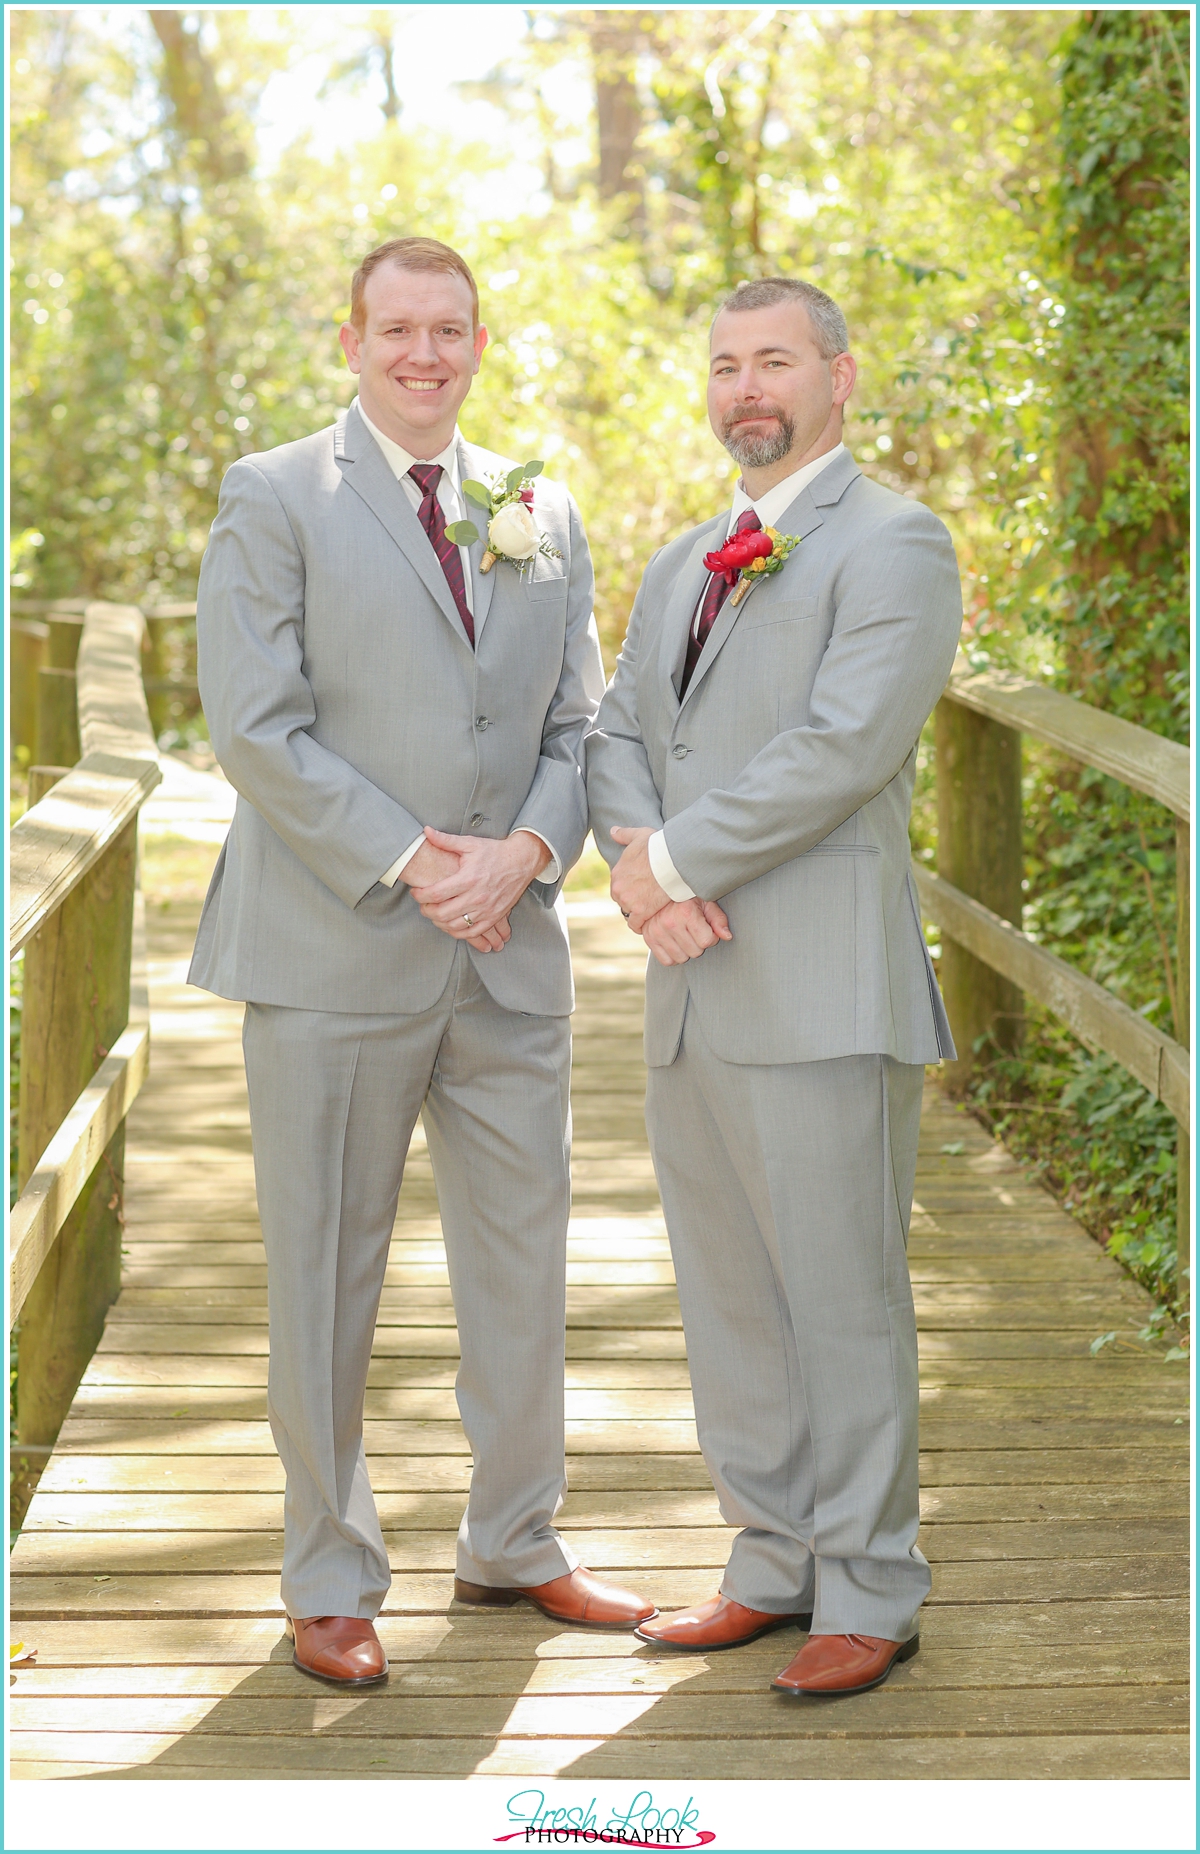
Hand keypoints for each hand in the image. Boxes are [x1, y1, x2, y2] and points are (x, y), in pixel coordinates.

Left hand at [409, 825, 549, 945]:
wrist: (522, 861)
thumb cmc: (494, 852)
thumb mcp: (470, 843)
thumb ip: (445, 840)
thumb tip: (426, 831)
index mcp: (468, 878)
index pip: (435, 894)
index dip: (420, 896)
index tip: (415, 893)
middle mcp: (477, 897)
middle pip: (442, 914)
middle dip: (427, 911)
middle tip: (423, 905)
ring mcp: (486, 909)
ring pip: (455, 926)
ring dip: (439, 923)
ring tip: (435, 915)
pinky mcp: (494, 917)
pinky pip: (472, 933)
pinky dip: (458, 933)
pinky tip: (451, 925)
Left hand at [610, 826, 670, 931]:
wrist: (672, 860)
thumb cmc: (657, 846)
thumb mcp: (639, 835)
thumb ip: (624, 834)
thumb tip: (613, 831)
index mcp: (617, 873)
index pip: (619, 885)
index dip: (629, 888)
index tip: (639, 890)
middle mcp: (618, 888)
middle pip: (622, 900)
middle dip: (632, 901)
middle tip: (645, 902)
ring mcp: (628, 901)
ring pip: (629, 912)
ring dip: (637, 913)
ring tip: (648, 914)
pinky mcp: (641, 911)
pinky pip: (636, 924)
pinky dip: (641, 926)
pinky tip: (646, 926)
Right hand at [642, 898, 732, 966]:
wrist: (661, 890)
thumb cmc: (688, 898)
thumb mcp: (707, 903)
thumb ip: (718, 919)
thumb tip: (727, 936)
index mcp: (686, 912)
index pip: (707, 941)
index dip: (711, 937)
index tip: (707, 929)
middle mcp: (670, 922)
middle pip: (695, 952)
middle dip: (699, 944)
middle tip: (695, 931)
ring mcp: (657, 932)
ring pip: (681, 958)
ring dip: (686, 951)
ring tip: (684, 936)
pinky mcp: (649, 938)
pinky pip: (666, 961)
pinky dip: (673, 956)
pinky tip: (675, 944)